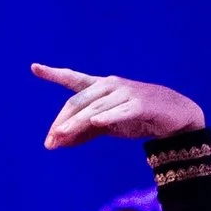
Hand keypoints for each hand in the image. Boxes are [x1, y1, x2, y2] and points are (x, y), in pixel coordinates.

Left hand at [31, 65, 205, 148]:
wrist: (175, 115)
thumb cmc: (138, 117)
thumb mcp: (107, 126)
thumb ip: (83, 132)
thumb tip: (56, 142)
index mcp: (101, 87)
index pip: (74, 80)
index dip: (54, 74)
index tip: (35, 68)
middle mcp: (111, 86)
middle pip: (79, 101)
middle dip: (63, 120)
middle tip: (50, 139)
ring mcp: (126, 94)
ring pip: (95, 109)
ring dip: (76, 124)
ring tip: (61, 136)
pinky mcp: (140, 105)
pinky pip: (121, 112)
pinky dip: (108, 116)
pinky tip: (96, 121)